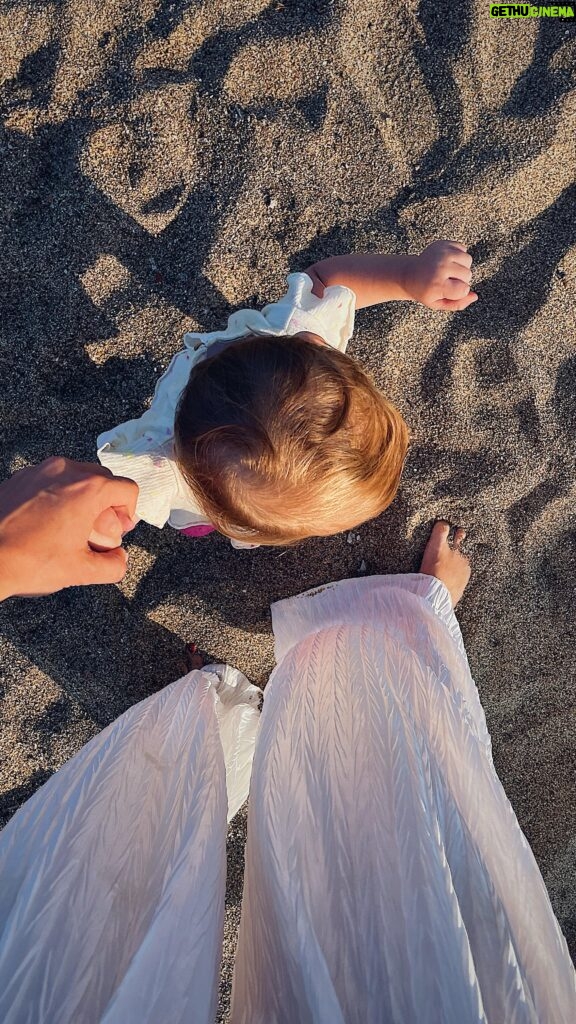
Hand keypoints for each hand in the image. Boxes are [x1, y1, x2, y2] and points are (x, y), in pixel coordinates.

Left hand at [0, 457, 138, 598]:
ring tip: (73, 526)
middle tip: (100, 530)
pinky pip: (50, 479)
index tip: (120, 529)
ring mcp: (40, 470)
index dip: (130, 512)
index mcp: (87, 489)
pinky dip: (57, 495)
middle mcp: (66, 470)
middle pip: (103, 479)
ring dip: (83, 497)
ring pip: (76, 475)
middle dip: (108, 504)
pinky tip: (47, 521)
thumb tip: (119, 559)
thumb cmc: (29, 561)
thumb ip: (113, 566)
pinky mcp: (20, 477)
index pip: (127, 489)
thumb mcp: (80, 571)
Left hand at [402, 240, 477, 310]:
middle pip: (468, 274)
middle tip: (446, 281)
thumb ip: (457, 304)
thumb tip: (475, 296)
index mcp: (436, 285)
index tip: (447, 291)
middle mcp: (439, 267)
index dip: (459, 292)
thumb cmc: (425, 291)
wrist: (410, 274)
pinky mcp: (443, 244)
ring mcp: (441, 253)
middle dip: (461, 280)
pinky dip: (459, 257)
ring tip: (450, 271)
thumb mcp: (437, 304)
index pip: (464, 289)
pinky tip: (448, 262)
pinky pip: (464, 249)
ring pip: (468, 260)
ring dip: (462, 267)